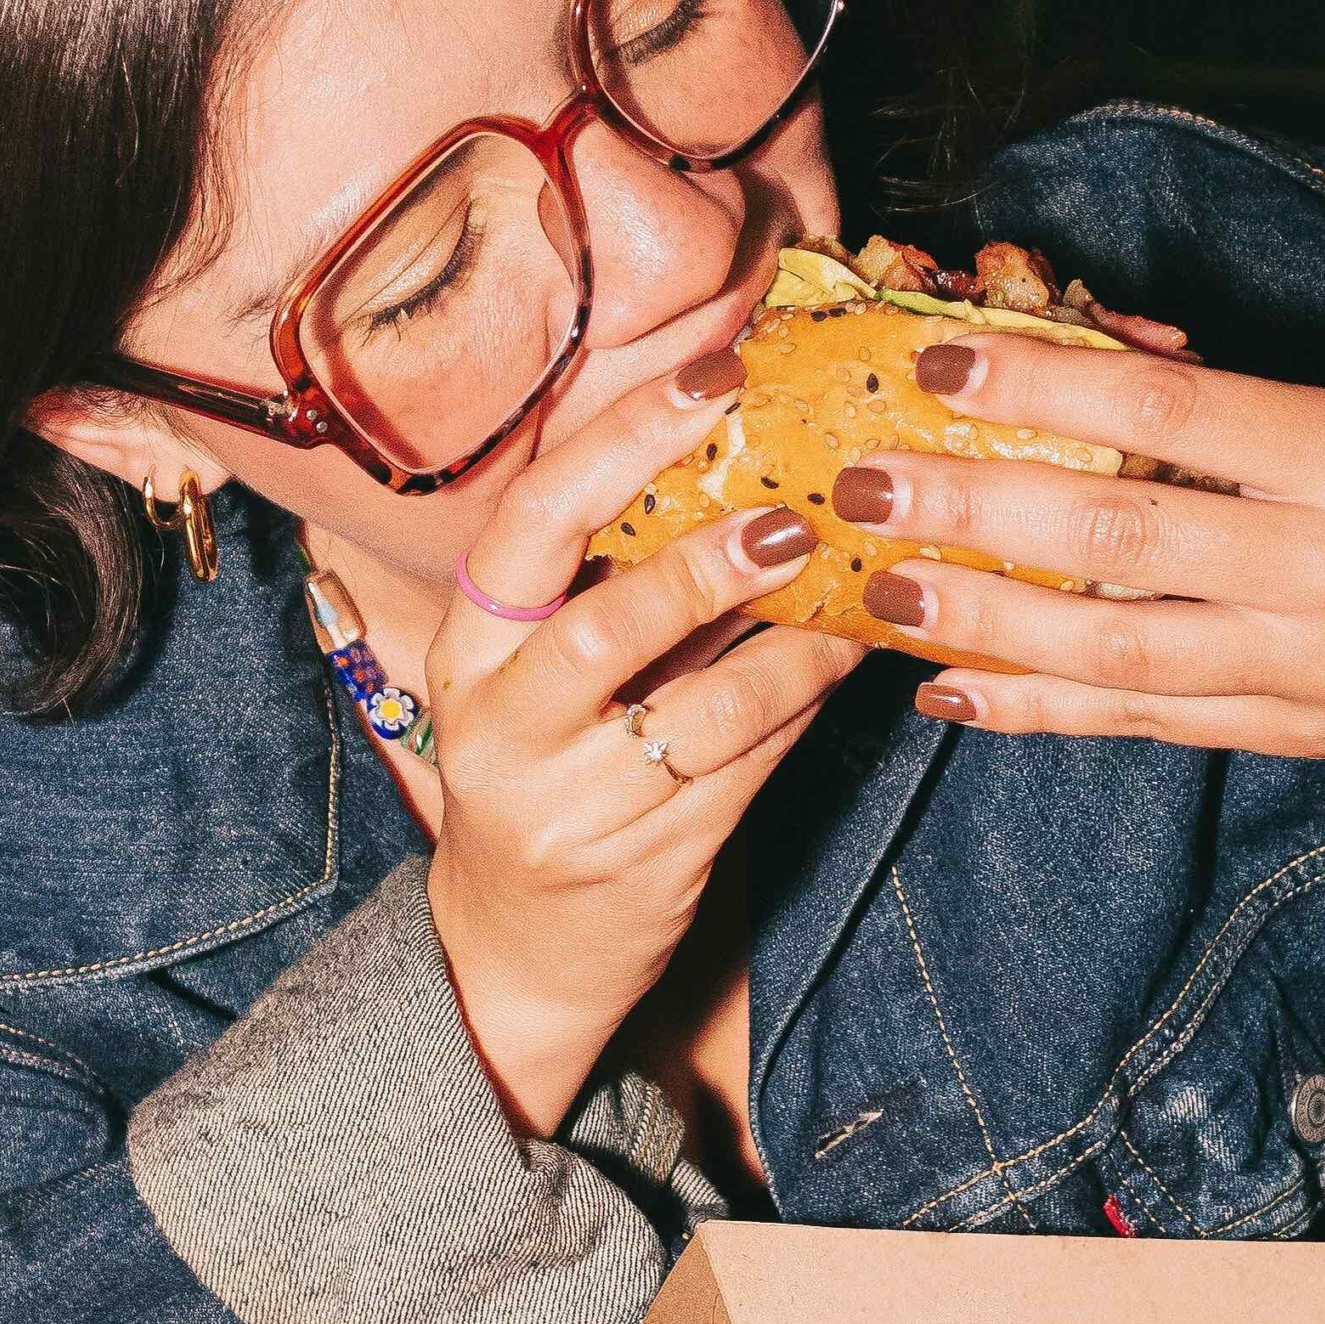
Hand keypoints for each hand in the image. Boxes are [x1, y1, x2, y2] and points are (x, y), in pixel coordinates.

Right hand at [423, 358, 863, 1133]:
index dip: (623, 439)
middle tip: (797, 512)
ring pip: (701, 709)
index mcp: (469, 647)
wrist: (513, 948)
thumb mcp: (536, 671)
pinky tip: (847, 656)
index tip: (715, 374)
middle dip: (706, 559)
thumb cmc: (545, 767)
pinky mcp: (646, 859)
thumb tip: (738, 441)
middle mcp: (502, 722)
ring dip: (793, 643)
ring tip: (855, 587)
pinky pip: (747, 768)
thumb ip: (608, 575)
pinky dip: (804, 703)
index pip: (532, 521)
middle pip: (602, 622)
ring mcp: (571, 802)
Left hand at [829, 335, 1324, 940]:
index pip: (1180, 411)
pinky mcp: (1295, 737)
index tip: (939, 357)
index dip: (1050, 383)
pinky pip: (1142, 724)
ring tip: (883, 589)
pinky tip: (951, 691)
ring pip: (1119, 646)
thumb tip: (1083, 346)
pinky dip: (1038, 709)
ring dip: (985, 621)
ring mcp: (1313, 666)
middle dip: (979, 505)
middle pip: (1128, 531)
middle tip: (864, 478)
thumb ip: (1231, 406)